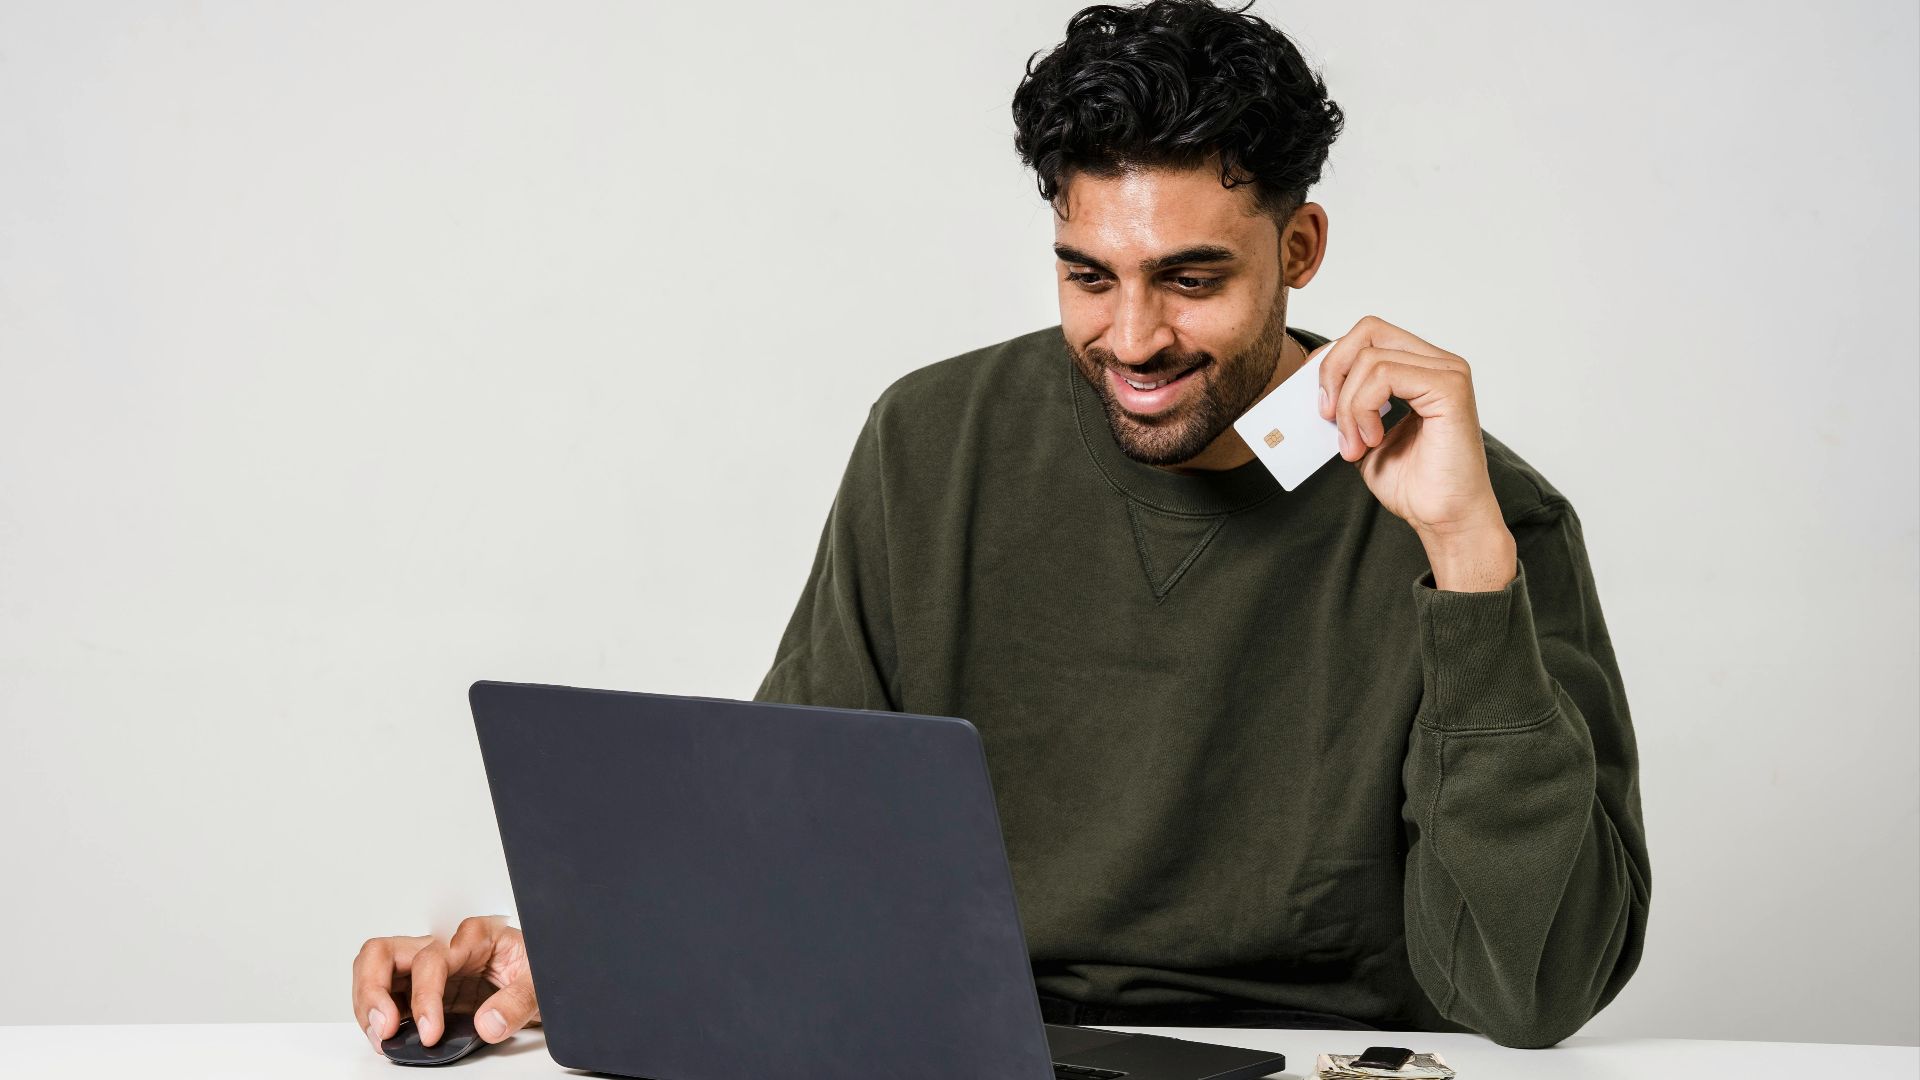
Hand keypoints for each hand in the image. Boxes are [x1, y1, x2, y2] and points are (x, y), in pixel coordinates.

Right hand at [352, 915, 538, 1054]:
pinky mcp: (424, 989)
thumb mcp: (540, 983)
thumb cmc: (542, 970)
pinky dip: (376, 1014)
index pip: (431, 959)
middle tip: (384, 1027)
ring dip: (368, 1004)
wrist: (551, 979)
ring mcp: (430, 968)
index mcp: (475, 936)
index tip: (429, 1031)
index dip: (424, 997)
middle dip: (373, 990)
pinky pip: (387, 994)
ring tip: (381, 1036)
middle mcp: (445, 946)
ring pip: (376, 970)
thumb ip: (517, 1002)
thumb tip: (488, 1023)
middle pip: (385, 952)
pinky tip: (387, 1035)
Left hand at [1316, 315, 1515, 590]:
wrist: (1443, 518)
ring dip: (1348, 406)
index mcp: (1420, 369)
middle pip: (1368, 330)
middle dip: (1333, 371)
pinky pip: (1385, 375)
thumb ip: (1346, 404)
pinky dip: (1364, 409)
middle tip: (1327, 416)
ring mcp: (1447, 372)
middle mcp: (1438, 363)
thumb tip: (1313, 384)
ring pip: (1370, 358)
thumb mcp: (1362, 435)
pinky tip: (1372, 440)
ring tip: (1355, 444)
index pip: (1367, 335)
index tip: (1320, 404)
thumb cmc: (1414, 483)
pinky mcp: (1449, 387)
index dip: (1332, 361)